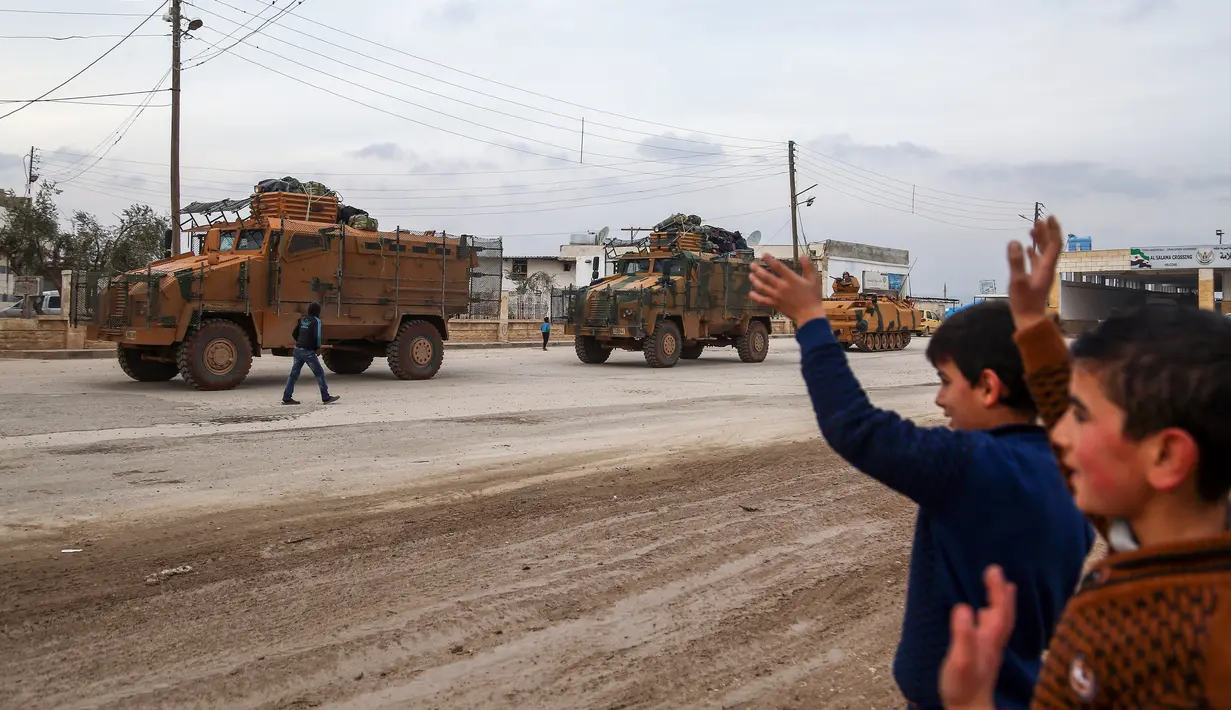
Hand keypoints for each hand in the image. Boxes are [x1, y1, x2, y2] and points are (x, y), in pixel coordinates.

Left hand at [749, 253, 826, 325]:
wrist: (809, 315)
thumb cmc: (813, 297)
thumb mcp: (814, 280)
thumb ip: (808, 267)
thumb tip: (803, 256)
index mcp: (791, 279)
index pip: (778, 266)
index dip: (770, 260)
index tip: (763, 254)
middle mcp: (782, 287)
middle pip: (766, 276)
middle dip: (757, 269)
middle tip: (752, 265)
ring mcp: (777, 296)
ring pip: (762, 287)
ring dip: (755, 280)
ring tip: (750, 275)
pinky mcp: (775, 304)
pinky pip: (762, 300)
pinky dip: (755, 297)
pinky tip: (750, 293)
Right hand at [939, 565, 1017, 709]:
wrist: (969, 709)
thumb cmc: (962, 687)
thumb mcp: (959, 660)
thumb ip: (963, 635)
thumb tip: (963, 607)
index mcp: (990, 641)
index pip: (999, 611)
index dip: (998, 591)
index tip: (994, 570)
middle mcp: (993, 643)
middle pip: (1003, 615)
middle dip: (1001, 593)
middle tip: (996, 572)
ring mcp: (989, 650)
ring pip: (999, 622)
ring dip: (999, 604)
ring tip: (1000, 589)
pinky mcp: (982, 656)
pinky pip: (990, 630)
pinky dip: (990, 617)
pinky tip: (982, 616)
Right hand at [1007, 216, 1062, 331]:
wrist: (1029, 320)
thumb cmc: (1024, 303)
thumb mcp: (1017, 282)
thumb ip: (1016, 262)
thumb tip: (1014, 242)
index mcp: (1046, 267)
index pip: (1053, 244)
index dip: (1052, 230)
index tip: (1048, 218)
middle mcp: (1047, 268)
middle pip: (1050, 246)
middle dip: (1046, 232)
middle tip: (1039, 220)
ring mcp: (1042, 274)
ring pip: (1043, 252)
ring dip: (1040, 240)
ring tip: (1032, 230)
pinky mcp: (1036, 279)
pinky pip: (1036, 261)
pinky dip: (1033, 251)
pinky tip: (1028, 248)